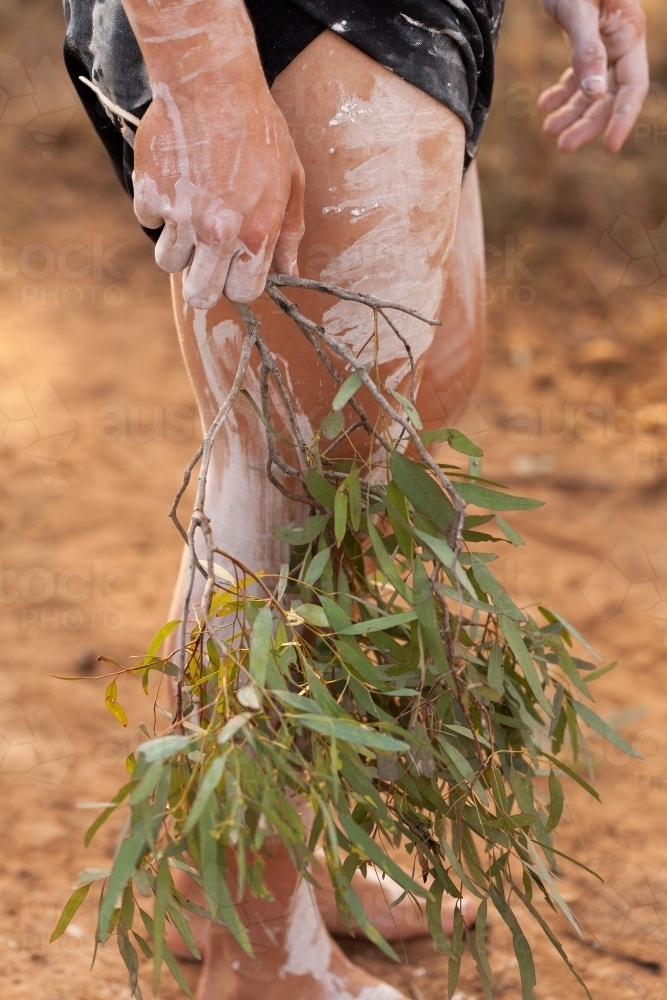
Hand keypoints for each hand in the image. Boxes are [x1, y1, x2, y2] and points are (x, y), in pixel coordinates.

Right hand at [121, 0, 304, 306]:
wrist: (211, 81)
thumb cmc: (259, 128)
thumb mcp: (291, 179)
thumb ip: (289, 232)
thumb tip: (291, 271)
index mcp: (255, 234)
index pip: (243, 293)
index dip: (238, 283)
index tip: (235, 268)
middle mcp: (217, 233)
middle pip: (201, 295)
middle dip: (203, 284)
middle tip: (205, 262)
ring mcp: (180, 215)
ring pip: (169, 263)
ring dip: (178, 247)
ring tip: (190, 216)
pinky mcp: (149, 193)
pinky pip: (149, 222)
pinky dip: (157, 209)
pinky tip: (173, 183)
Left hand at [539, 0, 648, 152]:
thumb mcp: (576, 10)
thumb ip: (586, 50)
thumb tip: (595, 94)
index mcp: (628, 33)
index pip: (632, 86)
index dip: (622, 118)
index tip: (610, 147)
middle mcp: (620, 41)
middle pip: (609, 95)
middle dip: (588, 123)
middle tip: (562, 146)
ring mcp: (604, 42)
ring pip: (592, 89)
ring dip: (572, 113)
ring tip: (548, 131)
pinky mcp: (584, 40)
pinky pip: (578, 75)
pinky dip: (562, 93)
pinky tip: (544, 105)